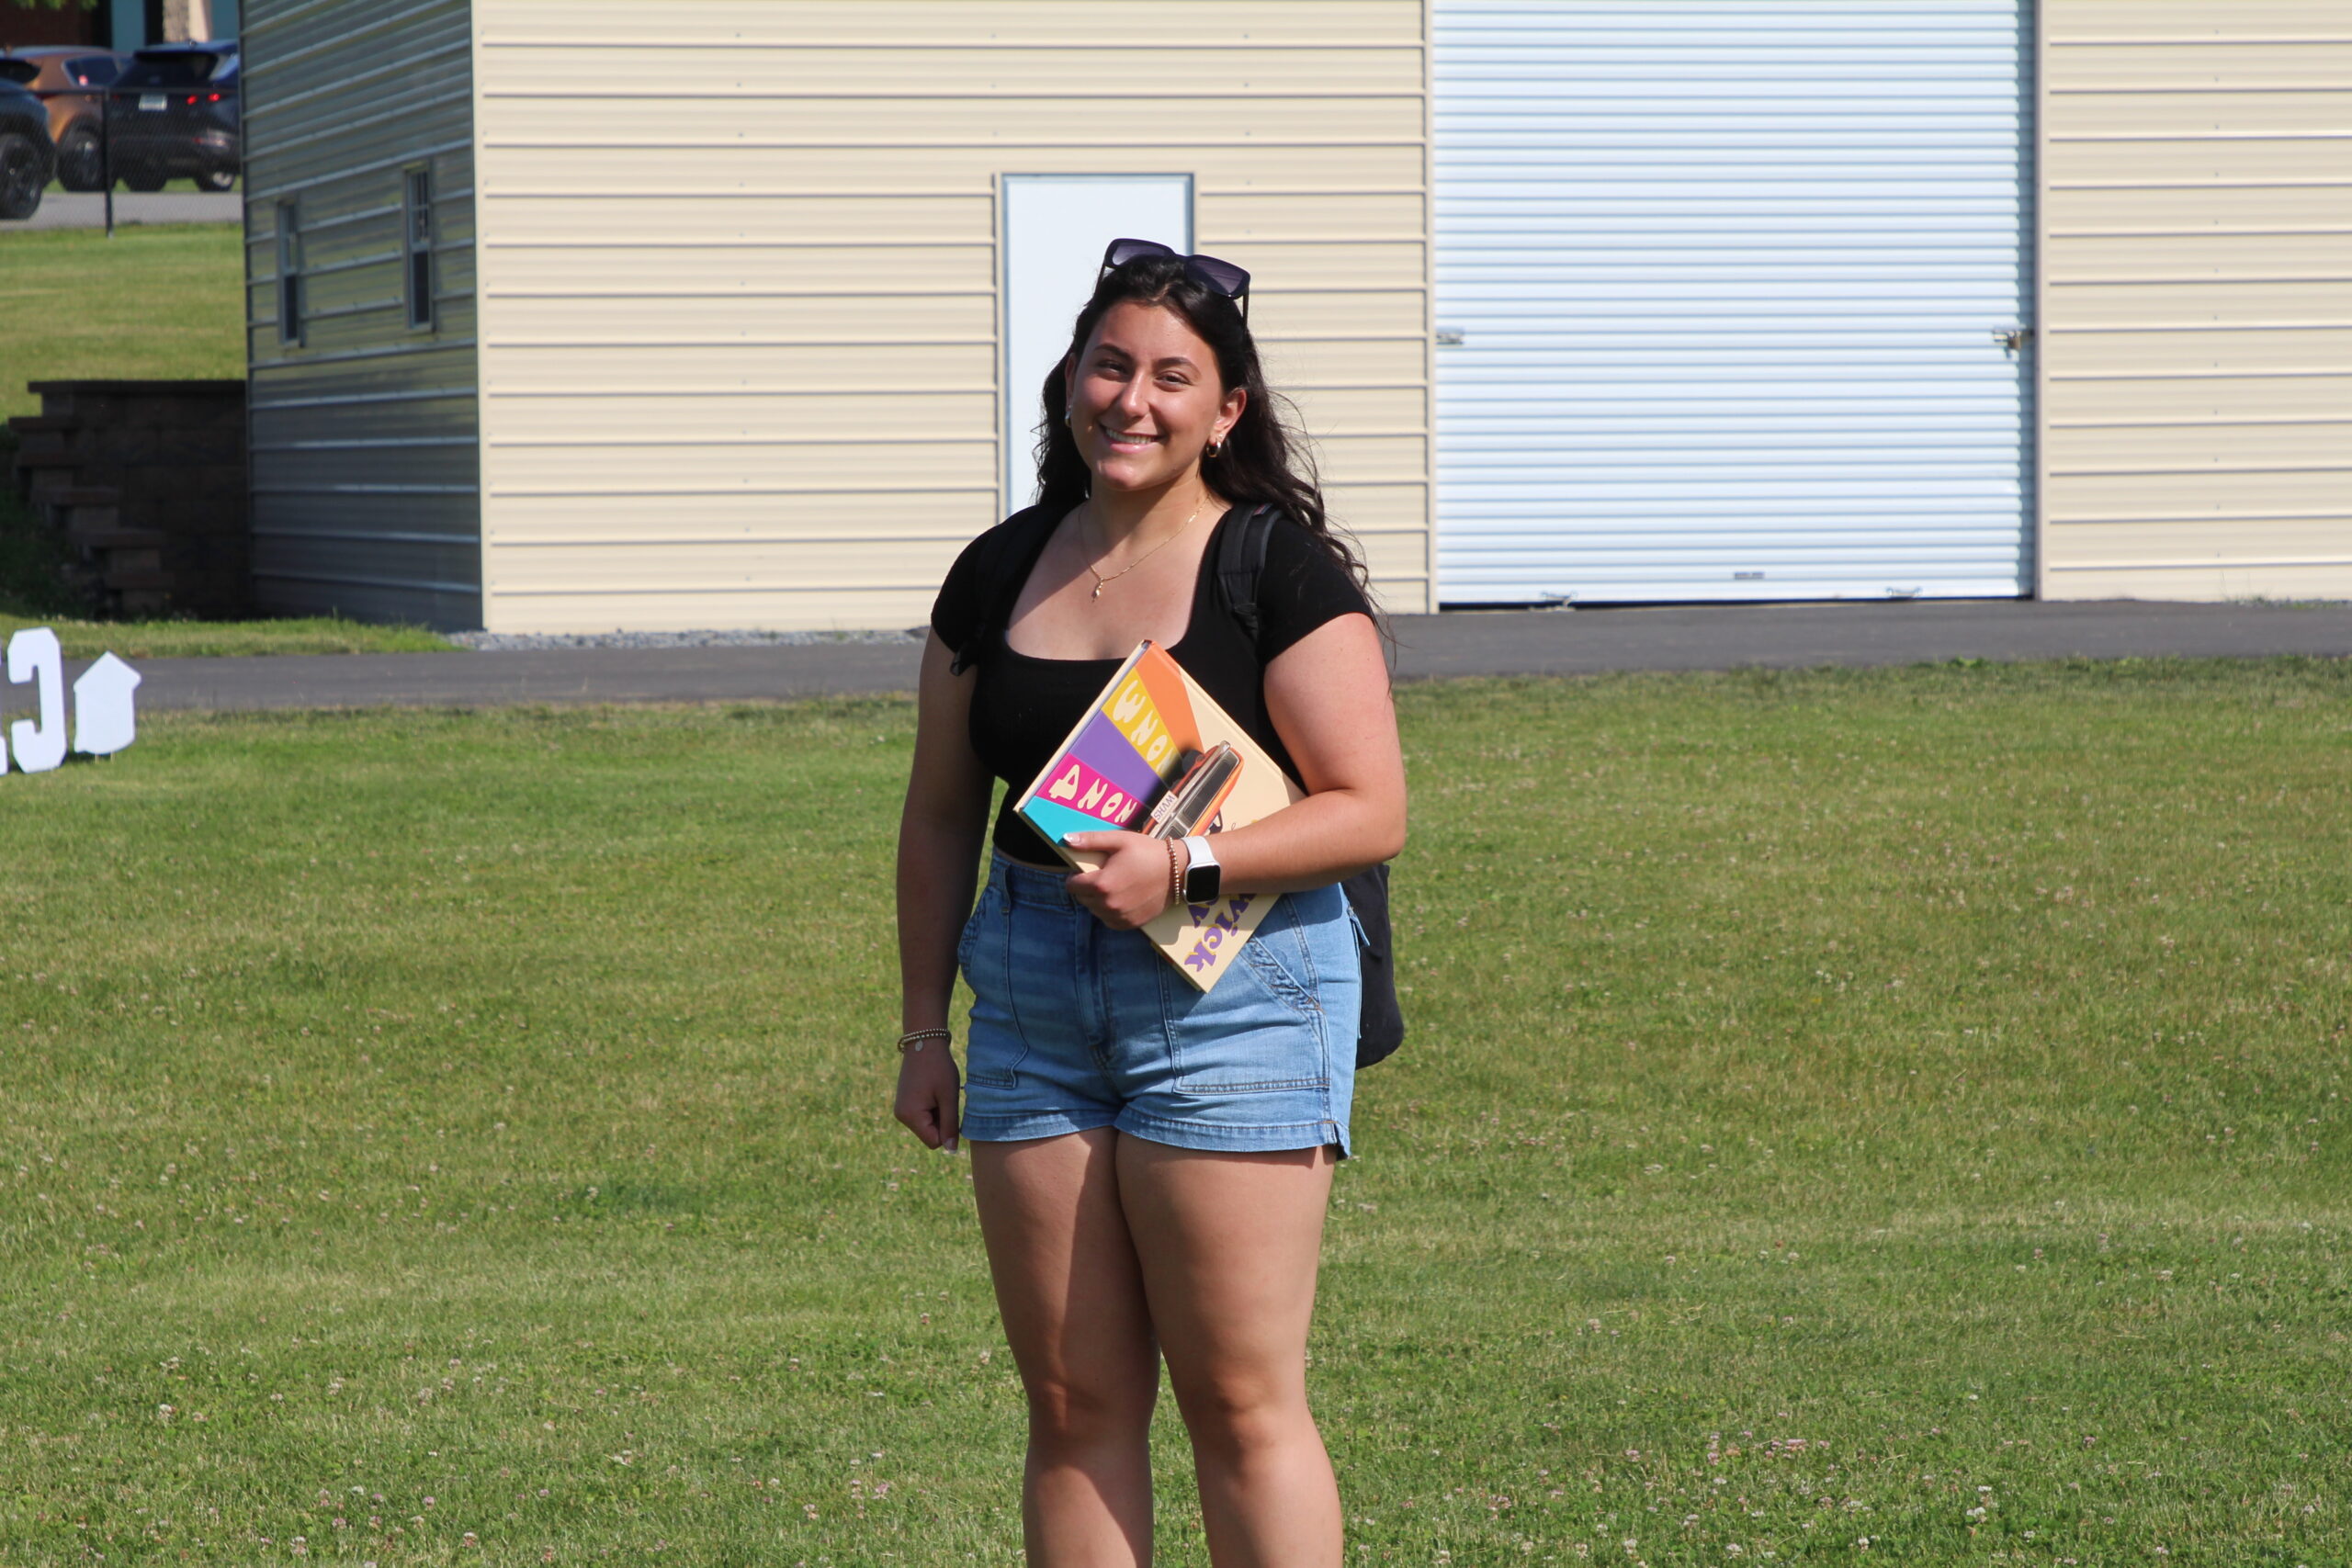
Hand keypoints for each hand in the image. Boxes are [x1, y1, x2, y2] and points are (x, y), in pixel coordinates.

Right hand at [893, 1041, 961, 1153]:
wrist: (923, 1042)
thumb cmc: (939, 1069)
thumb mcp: (949, 1097)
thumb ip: (950, 1125)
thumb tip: (951, 1150)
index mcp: (911, 1116)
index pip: (934, 1142)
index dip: (947, 1130)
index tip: (950, 1108)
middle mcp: (901, 1116)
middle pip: (930, 1134)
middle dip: (941, 1121)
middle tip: (944, 1097)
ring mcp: (901, 1109)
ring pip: (927, 1125)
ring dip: (937, 1113)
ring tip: (938, 1092)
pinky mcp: (904, 1103)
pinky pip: (922, 1116)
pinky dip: (931, 1108)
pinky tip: (933, 1091)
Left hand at [1061, 830, 1175, 930]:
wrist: (1178, 871)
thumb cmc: (1147, 852)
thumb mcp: (1119, 840)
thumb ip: (1091, 840)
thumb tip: (1066, 839)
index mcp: (1102, 884)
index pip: (1072, 886)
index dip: (1075, 876)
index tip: (1086, 870)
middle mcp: (1108, 904)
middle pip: (1082, 899)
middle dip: (1086, 888)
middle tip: (1102, 876)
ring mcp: (1119, 916)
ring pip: (1095, 910)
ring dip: (1098, 900)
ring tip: (1113, 886)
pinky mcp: (1130, 924)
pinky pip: (1109, 920)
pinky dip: (1110, 911)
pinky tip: (1121, 898)